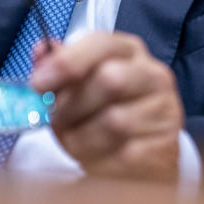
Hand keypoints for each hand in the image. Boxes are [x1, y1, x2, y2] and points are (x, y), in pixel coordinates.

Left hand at [30, 31, 183, 180]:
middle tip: (54, 119)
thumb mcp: (81, 82)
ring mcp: (164, 111)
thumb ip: (59, 66)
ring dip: (81, 136)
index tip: (38, 83)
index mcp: (129, 50)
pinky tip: (94, 156)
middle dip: (72, 104)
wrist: (142, 149)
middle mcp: (153, 74)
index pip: (100, 43)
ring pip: (114, 122)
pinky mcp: (165, 146)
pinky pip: (124, 154)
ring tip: (73, 139)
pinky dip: (99, 159)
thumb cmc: (106, 108)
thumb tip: (40, 50)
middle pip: (109, 80)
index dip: (66, 62)